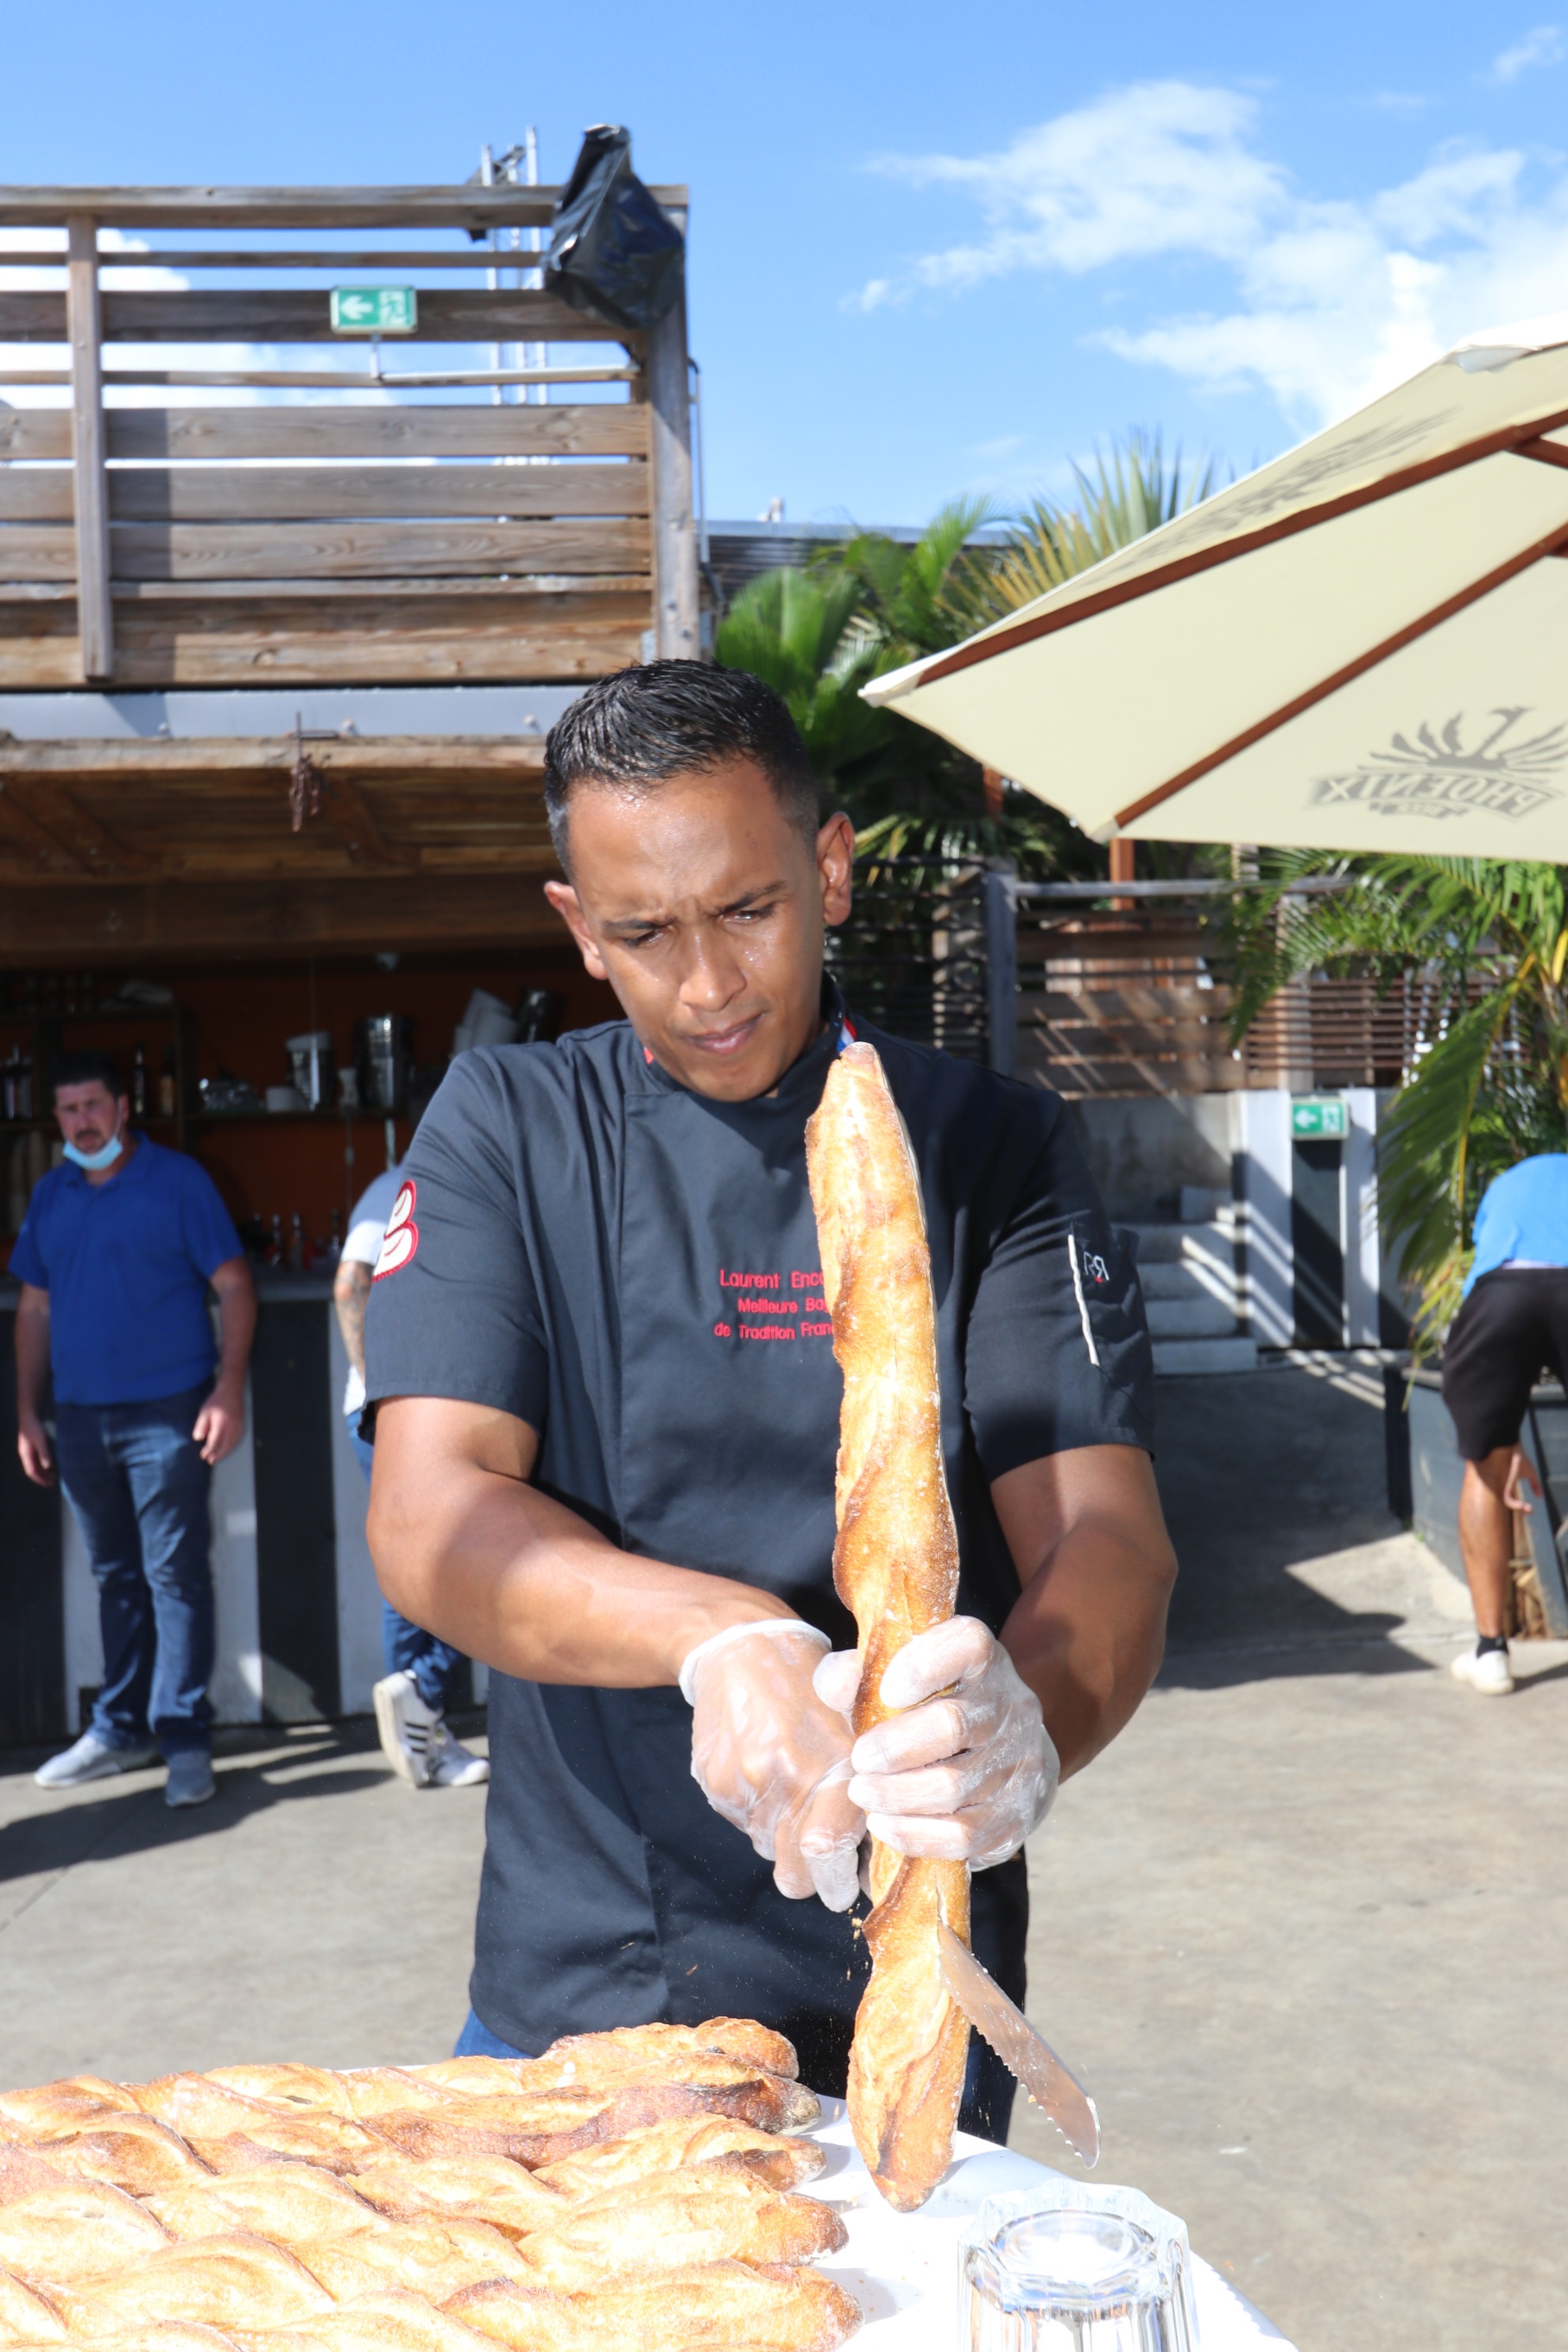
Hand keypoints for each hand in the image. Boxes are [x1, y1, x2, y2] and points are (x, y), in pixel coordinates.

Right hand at [17, 1415, 55, 1487]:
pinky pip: (37, 1461)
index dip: (40, 1479)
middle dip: (42, 1478)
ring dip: (44, 1472)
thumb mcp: (40, 1440)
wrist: (29, 1416)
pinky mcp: (32, 1448)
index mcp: (26, 1455)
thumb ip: (44, 1453)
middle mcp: (26, 1455)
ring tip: (53, 1477)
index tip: (48, 1484)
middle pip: (33, 1470)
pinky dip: (43, 1465)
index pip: (32, 1471)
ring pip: (35, 1466)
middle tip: (53, 1483)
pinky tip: (50, 1467)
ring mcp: (28, 1452)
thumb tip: (47, 1466)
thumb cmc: (34, 1428)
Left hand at [192, 1381, 244, 1465]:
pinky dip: (232, 1446)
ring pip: (232, 1444)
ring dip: (225, 1452)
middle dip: (218, 1454)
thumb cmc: (216, 1402)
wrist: (231, 1391)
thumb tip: (198, 1438)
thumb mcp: (204, 1412)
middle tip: (210, 1461)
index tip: (203, 1455)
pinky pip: (237, 1439)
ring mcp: (238, 1427)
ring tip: (218, 1457)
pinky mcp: (241, 1426)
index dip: (209, 1450)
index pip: (215, 1442)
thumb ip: (201, 1426)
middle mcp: (231, 1427)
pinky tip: (227, 1448)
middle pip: (225, 1446)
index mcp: (221, 1424)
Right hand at [686, 1623, 865, 1911]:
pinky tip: (764, 1774)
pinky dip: (755, 1811)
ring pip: (767, 1847)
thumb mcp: (857, 1722)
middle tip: (821, 1863)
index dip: (836, 1882)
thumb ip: (869, 1783)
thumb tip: (882, 1847)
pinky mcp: (715, 1782)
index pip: (826, 1851)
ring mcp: (745, 1782)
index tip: (844, 1887)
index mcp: (833, 1762)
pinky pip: (740, 1822)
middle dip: (810, 1878)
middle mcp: (786, 1777)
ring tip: (792, 1792)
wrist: (742, 1646)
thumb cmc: (813, 1683)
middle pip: (794, 1870)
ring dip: (781, 1836)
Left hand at [833, 1616, 1059, 1869]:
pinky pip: (964, 1834)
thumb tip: (838, 1686)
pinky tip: (886, 1824)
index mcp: (984, 1659)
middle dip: (893, 1749)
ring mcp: (1022, 1762)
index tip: (887, 1691)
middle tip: (860, 1760)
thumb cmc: (935, 1707)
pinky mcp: (1019, 1815)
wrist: (1007, 1751)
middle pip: (953, 1725)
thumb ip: (858, 1673)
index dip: (924, 1665)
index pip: (968, 1645)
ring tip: (863, 1793)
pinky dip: (915, 1834)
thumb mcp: (899, 1676)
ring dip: (896, 1795)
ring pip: (954, 1786)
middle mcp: (1012, 1705)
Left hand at [1504, 1450, 1541, 1513]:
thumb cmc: (1520, 1459)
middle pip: (1510, 1503)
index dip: (1521, 1507)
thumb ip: (1535, 1484)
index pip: (1512, 1501)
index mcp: (1508, 1486)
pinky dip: (1515, 1504)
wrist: (1511, 1448)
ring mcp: (1502, 1485)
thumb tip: (1540, 1497)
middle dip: (1520, 1509)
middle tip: (1531, 1510)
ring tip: (1529, 1509)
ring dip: (1519, 1507)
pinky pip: (1507, 1498)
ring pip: (1508, 1502)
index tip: (1531, 1509)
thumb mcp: (1530, 1472)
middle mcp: (1503, 1487)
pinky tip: (1524, 1505)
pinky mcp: (1503, 1483)